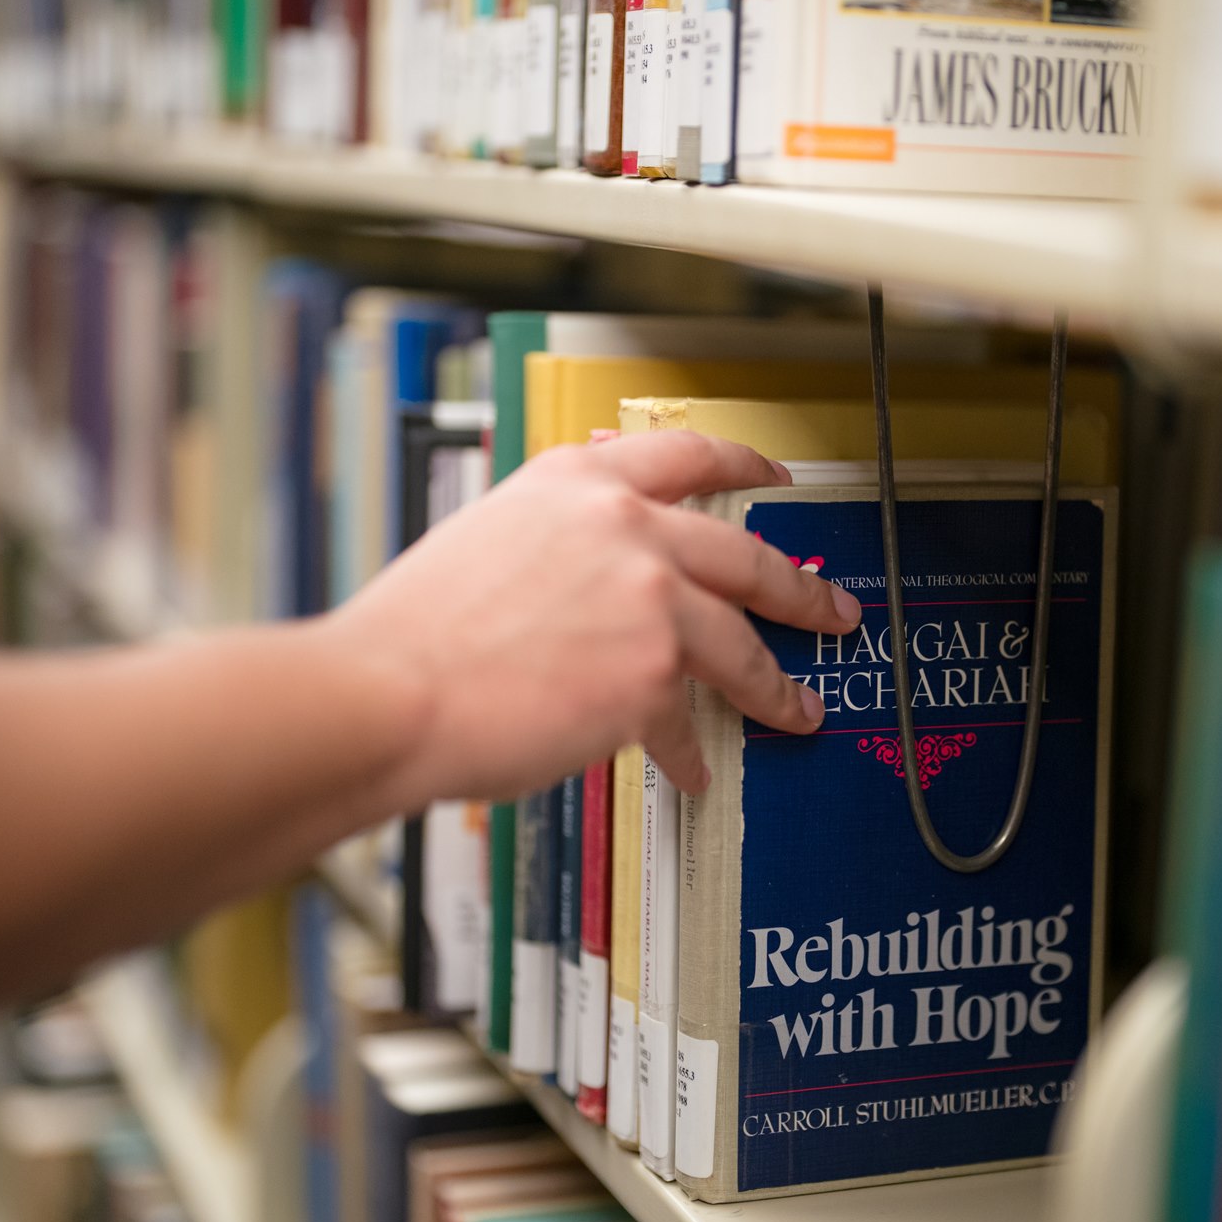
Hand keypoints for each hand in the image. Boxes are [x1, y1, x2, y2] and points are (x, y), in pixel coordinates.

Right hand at [327, 431, 862, 802]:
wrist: (390, 693)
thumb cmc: (416, 636)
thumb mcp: (487, 542)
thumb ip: (557, 544)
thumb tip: (595, 581)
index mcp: (577, 481)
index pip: (685, 454)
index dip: (744, 464)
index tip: (772, 475)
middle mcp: (623, 525)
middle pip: (748, 553)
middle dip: (802, 590)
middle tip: (831, 608)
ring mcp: (649, 596)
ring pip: (742, 644)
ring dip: (775, 687)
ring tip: (796, 710)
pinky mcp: (655, 671)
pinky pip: (691, 719)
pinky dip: (690, 750)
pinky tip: (693, 767)